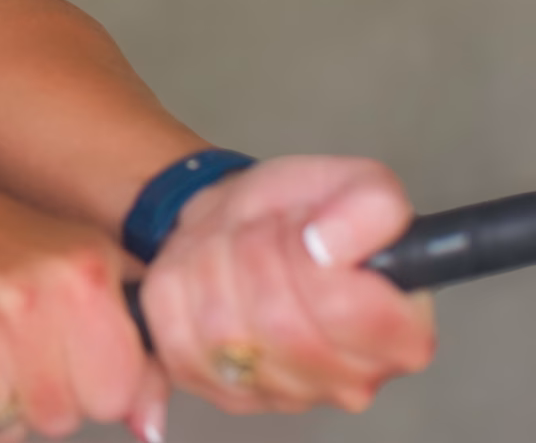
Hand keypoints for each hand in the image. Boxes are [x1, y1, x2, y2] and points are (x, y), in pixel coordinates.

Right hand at [0, 183, 153, 440]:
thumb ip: (141, 353)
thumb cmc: (8, 247)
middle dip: (39, 396)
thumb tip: (150, 428)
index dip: (91, 385)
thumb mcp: (93, 271)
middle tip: (14, 345)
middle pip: (56, 419)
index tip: (68, 354)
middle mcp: (27, 298)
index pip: (112, 399)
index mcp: (82, 278)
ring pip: (0, 425)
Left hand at [140, 155, 437, 418]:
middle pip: (281, 324)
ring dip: (213, 266)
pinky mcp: (218, 390)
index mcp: (402, 336)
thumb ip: (370, 205)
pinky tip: (201, 273)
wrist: (241, 224)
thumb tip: (332, 246)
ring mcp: (283, 395)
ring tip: (231, 245)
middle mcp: (352, 382)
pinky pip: (176, 336)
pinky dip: (178, 288)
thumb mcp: (351, 181)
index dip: (311, 259)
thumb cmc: (304, 213)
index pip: (348, 310)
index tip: (305, 230)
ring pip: (224, 330)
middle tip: (261, 229)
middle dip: (256, 254)